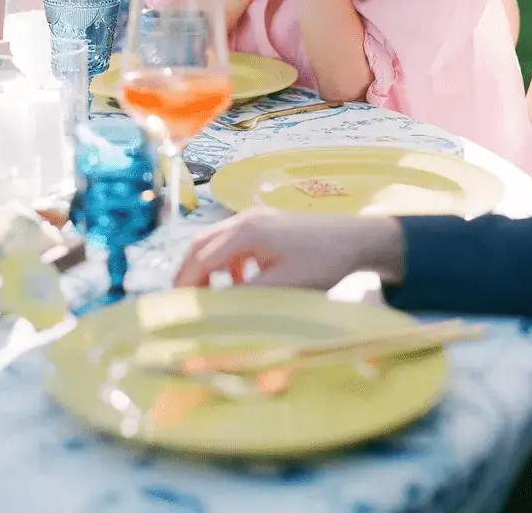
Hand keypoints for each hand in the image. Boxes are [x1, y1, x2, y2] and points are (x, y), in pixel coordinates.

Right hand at [173, 207, 403, 288]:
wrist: (356, 239)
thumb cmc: (321, 261)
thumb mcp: (282, 286)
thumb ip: (244, 298)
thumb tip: (211, 314)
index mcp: (245, 231)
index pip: (200, 257)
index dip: (184, 284)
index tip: (175, 310)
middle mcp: (245, 219)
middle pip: (202, 245)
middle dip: (190, 275)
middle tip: (186, 305)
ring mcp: (256, 218)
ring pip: (217, 243)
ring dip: (210, 269)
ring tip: (214, 298)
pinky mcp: (267, 224)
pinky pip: (235, 243)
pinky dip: (229, 264)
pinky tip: (243, 283)